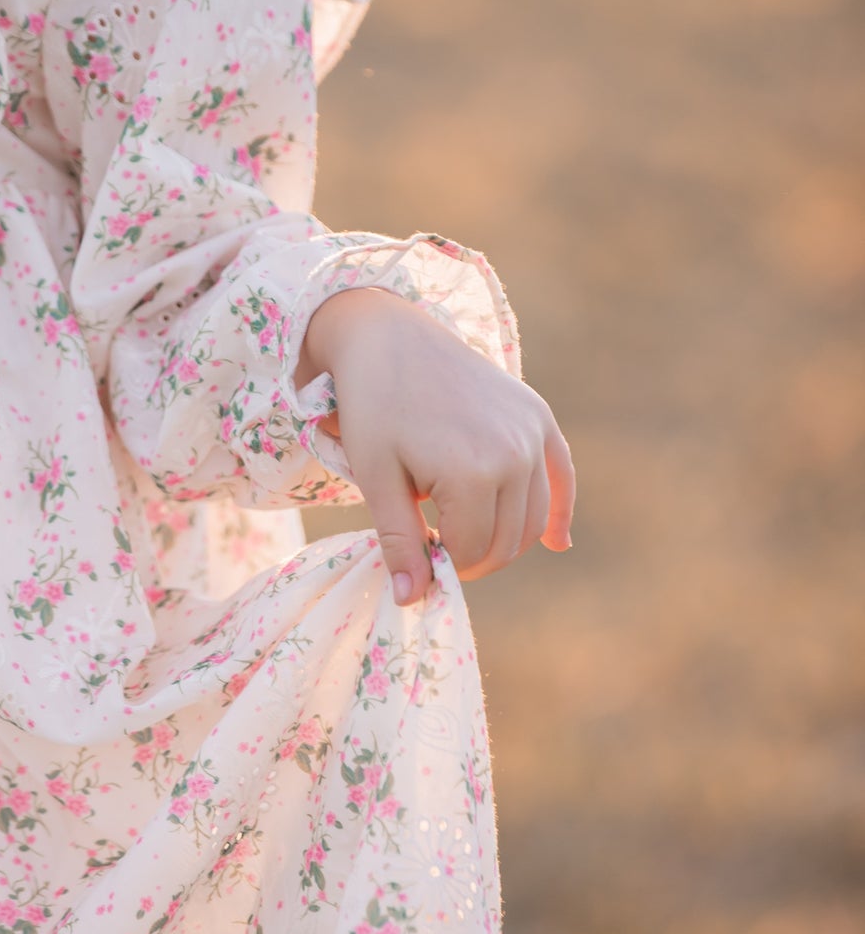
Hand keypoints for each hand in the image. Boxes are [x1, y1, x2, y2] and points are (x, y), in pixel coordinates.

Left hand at [295, 286, 574, 605]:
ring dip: (504, 538)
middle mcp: (516, 454)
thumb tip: (413, 600)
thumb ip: (400, 540)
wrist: (387, 334)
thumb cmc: (371, 406)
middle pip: (508, 540)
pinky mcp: (538, 415)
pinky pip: (561, 476)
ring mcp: (533, 432)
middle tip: (436, 552)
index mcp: (474, 472)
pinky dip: (558, 511)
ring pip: (533, 517)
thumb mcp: (377, 478)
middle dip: (473, 558)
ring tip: (465, 537)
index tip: (415, 555)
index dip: (443, 565)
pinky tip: (557, 543)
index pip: (473, 551)